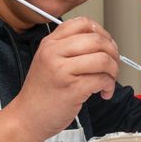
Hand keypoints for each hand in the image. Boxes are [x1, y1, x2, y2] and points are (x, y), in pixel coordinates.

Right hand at [11, 17, 119, 140]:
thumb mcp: (48, 60)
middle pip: (97, 40)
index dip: (102, 32)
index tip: (106, 46)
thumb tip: (102, 43)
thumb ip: (69, 48)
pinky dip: (109, 86)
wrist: (27, 117)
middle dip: (113, 53)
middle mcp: (54, 52)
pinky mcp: (72, 89)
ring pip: (103, 59)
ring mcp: (62, 70)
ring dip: (113, 70)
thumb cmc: (41, 93)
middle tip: (112, 66)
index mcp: (50, 43)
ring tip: (109, 80)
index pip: (83, 23)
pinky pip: (102, 79)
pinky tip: (104, 92)